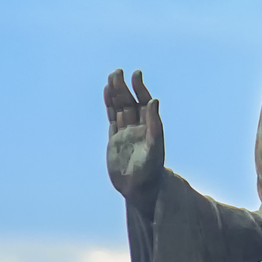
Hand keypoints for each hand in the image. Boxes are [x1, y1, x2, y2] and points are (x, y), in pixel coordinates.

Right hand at [104, 69, 164, 202]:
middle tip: (117, 71)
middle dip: (123, 87)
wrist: (138, 189)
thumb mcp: (154, 146)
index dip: (140, 88)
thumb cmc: (150, 171)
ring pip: (120, 109)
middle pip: (129, 102)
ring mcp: (126, 133)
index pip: (144, 102)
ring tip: (111, 77)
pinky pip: (112, 119)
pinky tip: (107, 95)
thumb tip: (153, 100)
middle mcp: (138, 128)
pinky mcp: (115, 140)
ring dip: (116, 94)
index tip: (136, 74)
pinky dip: (109, 107)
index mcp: (149, 127)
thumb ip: (154, 124)